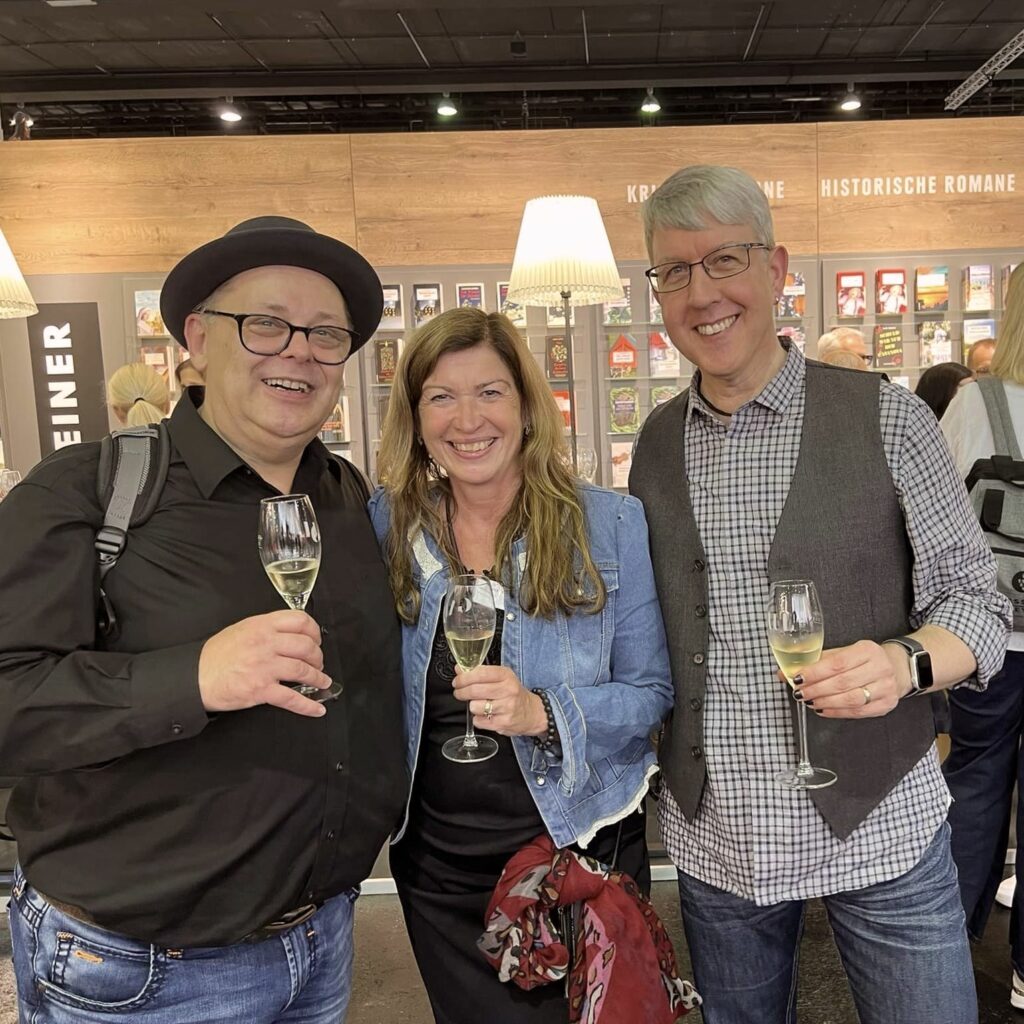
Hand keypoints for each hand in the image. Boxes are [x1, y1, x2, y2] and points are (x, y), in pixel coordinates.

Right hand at [198, 610, 330, 717]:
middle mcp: (266, 644)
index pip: (300, 620)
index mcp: (262, 626)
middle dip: (318, 657)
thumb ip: (267, 629)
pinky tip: (317, 708)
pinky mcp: (261, 690)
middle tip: (318, 663)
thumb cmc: (217, 655)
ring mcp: (264, 667)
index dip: (314, 631)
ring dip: (318, 678)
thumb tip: (291, 634)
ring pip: (303, 670)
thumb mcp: (242, 629)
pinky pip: (291, 698)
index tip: (317, 640)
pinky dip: (308, 705)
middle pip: (306, 646)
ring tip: (322, 681)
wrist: (195, 677)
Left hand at [452, 664, 548, 736]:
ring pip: (474, 706)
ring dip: (472, 706)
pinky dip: (478, 719)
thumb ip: (480, 673)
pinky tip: (485, 715)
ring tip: (478, 704)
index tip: (457, 681)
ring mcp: (506, 708)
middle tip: (459, 692)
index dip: (464, 677)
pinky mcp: (503, 723)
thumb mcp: (502, 678)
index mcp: (506, 676)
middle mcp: (508, 690)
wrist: (533, 713)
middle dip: (461, 692)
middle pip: (474, 690)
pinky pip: (479, 721)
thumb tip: (459, 669)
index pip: (479, 673)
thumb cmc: (514, 693)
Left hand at [792, 639, 911, 718]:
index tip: (797, 678)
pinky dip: (837, 712)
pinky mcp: (887, 704)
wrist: (897, 667)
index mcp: (867, 650)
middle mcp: (880, 668)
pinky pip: (858, 712)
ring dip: (825, 702)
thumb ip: (817, 661)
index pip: (837, 663)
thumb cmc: (865, 660)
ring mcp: (886, 687)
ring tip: (810, 701)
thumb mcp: (845, 652)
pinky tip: (823, 709)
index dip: (815, 672)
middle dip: (816, 689)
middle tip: (800, 693)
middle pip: (842, 682)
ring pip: (850, 699)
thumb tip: (785, 671)